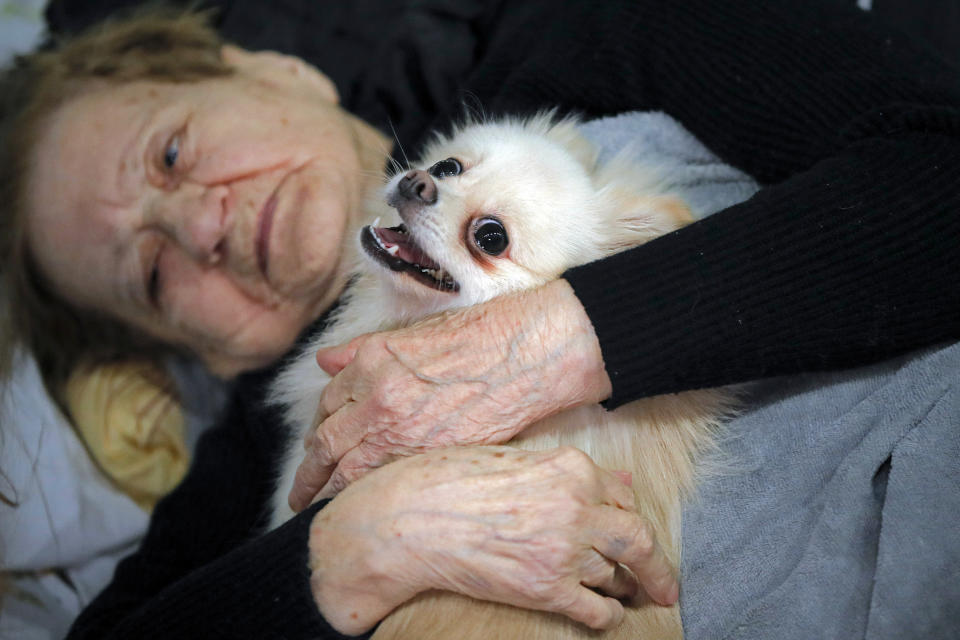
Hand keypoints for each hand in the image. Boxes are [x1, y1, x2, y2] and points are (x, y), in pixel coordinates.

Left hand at [289, 279, 612, 510]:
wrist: (528, 352)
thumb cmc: (479, 334)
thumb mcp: (412, 331)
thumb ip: (361, 351)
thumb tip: (324, 361)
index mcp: (370, 364)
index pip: (327, 404)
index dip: (319, 426)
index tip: (316, 444)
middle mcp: (377, 400)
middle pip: (325, 445)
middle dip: (309, 474)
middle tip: (300, 493)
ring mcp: (401, 432)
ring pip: (347, 473)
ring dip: (327, 493)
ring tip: (318, 508)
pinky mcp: (429, 456)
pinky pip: (384, 484)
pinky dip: (366, 498)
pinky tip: (362, 509)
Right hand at [307, 446, 677, 634]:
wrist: (411, 520)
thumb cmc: (452, 481)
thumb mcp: (513, 461)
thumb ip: (569, 473)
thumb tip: (620, 482)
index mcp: (571, 468)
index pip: (619, 494)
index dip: (624, 514)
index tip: (625, 526)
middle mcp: (577, 507)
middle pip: (639, 538)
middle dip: (657, 566)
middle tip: (664, 585)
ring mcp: (565, 551)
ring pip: (617, 575)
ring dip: (622, 587)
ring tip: (624, 594)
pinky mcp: (547, 589)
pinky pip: (599, 611)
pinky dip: (608, 616)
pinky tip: (604, 614)